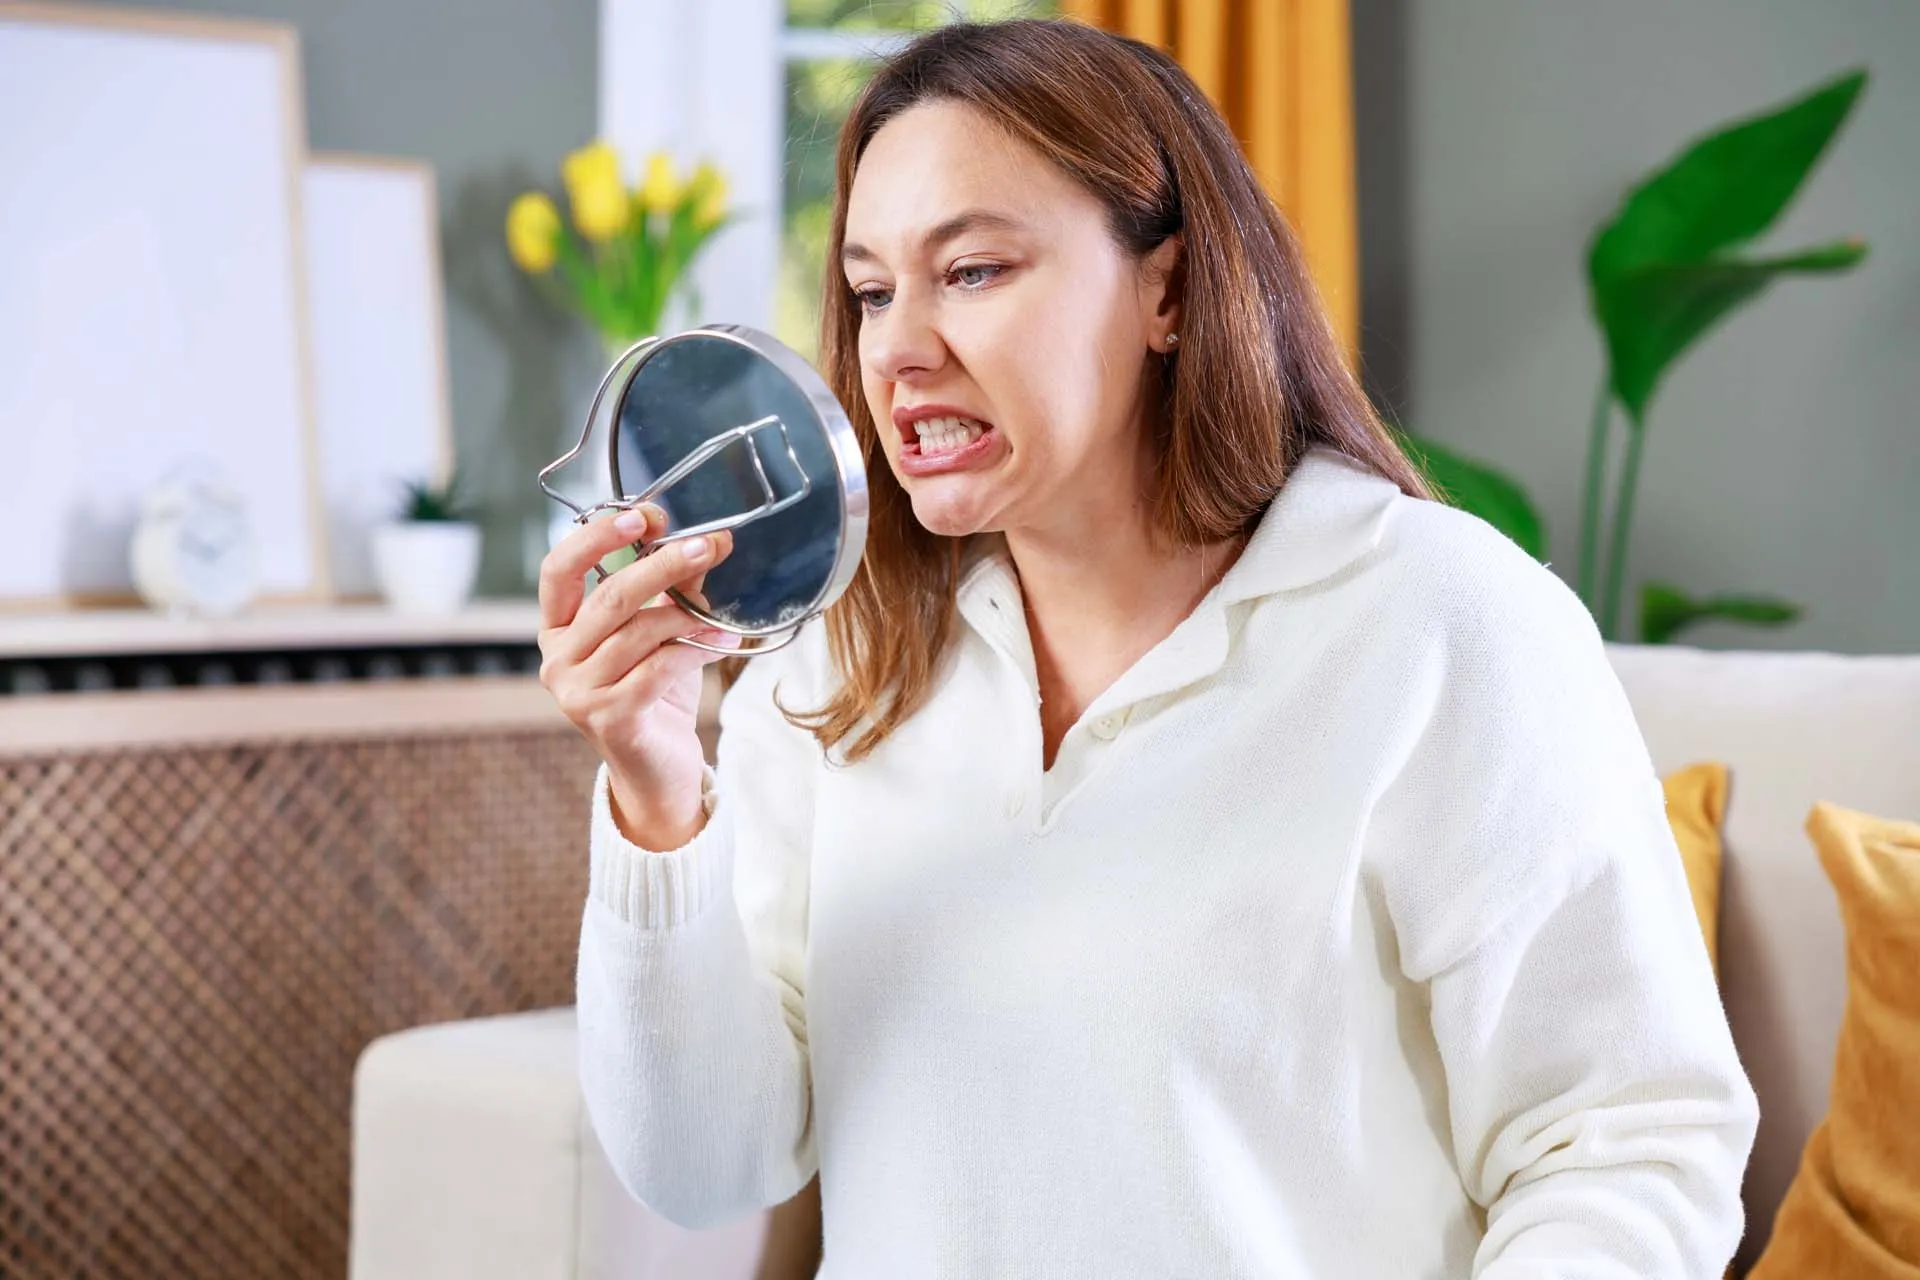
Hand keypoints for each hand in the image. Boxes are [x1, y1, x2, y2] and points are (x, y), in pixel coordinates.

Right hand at [537, 505, 736, 849]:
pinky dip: (695, 649)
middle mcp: (556, 659)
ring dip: (688, 614)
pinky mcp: (608, 717)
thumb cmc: (654, 693)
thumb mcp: (658, 634)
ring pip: (638, 633)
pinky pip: (658, 667)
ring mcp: (576, 691)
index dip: (595, 536)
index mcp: (557, 629)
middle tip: (706, 545)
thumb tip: (707, 541)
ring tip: (723, 611)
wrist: (658, 769)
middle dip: (662, 566)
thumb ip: (669, 590)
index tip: (641, 515)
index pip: (558, 570)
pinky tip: (724, 641)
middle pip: (609, 598)